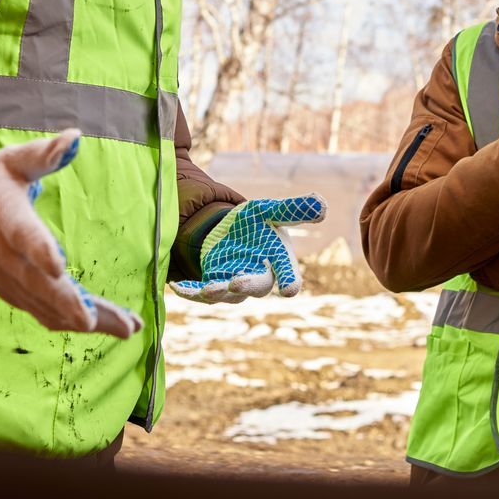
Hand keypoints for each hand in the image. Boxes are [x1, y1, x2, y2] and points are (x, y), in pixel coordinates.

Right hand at [0, 128, 143, 337]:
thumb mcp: (12, 161)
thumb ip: (43, 154)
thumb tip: (75, 137)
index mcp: (3, 215)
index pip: (21, 234)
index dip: (38, 250)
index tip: (59, 267)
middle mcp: (0, 254)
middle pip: (33, 282)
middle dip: (65, 302)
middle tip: (94, 320)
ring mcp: (5, 279)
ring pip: (43, 305)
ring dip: (82, 319)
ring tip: (127, 327)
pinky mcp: (12, 293)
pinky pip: (42, 313)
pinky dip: (72, 322)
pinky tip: (109, 325)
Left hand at [169, 196, 326, 303]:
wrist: (230, 234)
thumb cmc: (257, 224)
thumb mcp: (271, 211)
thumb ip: (294, 209)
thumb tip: (321, 204)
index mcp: (277, 261)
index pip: (287, 273)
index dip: (289, 280)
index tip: (290, 289)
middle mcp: (258, 278)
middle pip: (256, 287)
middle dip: (247, 285)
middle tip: (237, 282)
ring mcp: (233, 285)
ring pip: (227, 294)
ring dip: (217, 291)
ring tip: (208, 288)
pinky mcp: (211, 285)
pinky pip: (200, 293)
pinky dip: (190, 292)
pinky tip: (177, 287)